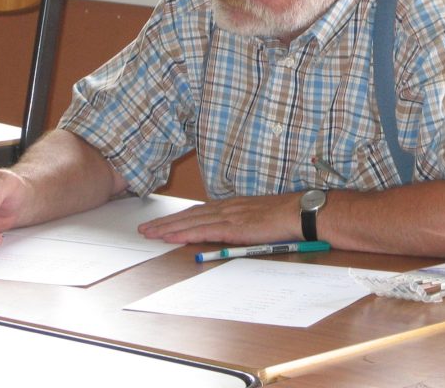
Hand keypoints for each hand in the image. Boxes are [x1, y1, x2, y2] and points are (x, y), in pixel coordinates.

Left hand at [137, 193, 300, 244]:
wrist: (300, 213)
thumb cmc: (286, 217)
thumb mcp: (260, 217)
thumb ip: (244, 222)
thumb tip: (234, 232)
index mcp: (233, 206)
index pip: (199, 211)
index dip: (179, 217)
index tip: (162, 222)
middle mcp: (226, 208)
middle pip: (189, 215)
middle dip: (165, 222)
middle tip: (144, 229)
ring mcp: (228, 217)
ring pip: (191, 222)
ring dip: (168, 228)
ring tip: (149, 234)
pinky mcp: (232, 227)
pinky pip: (202, 231)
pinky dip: (184, 233)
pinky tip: (170, 237)